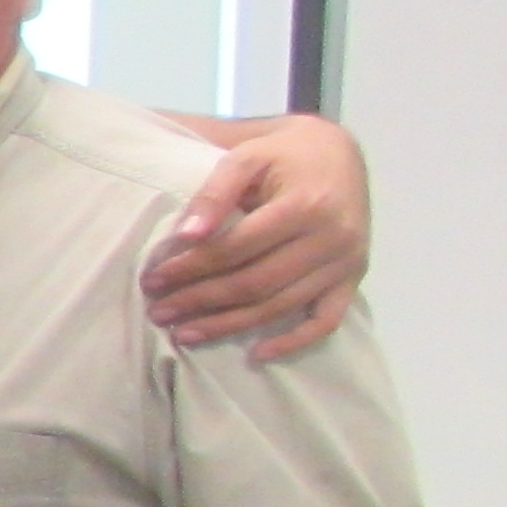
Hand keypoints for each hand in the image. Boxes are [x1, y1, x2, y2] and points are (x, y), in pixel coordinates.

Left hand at [143, 115, 365, 362]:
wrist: (337, 152)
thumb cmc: (282, 154)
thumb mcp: (246, 157)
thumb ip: (215, 192)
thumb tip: (186, 236)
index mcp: (305, 205)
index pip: (237, 248)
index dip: (192, 267)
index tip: (153, 279)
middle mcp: (331, 238)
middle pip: (256, 283)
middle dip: (202, 301)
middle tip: (159, 313)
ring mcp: (346, 262)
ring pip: (281, 306)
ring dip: (230, 325)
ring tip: (185, 333)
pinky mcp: (353, 277)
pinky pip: (326, 320)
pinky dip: (294, 341)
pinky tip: (257, 354)